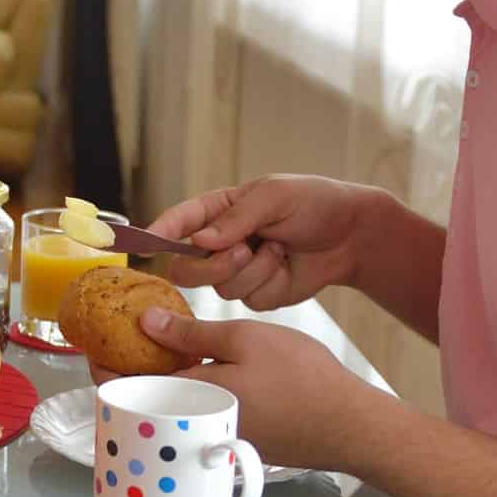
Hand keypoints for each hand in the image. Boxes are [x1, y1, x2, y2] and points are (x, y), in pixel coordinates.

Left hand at [98, 309, 390, 472]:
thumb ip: (190, 333)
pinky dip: (185, 393)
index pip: (128, 385)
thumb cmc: (303, 378)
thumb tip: (145, 321)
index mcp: (191, 397)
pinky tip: (194, 369)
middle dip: (129, 372)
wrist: (350, 425)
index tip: (91, 343)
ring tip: (154, 350)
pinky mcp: (233, 441)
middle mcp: (195, 426)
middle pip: (145, 399)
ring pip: (171, 407)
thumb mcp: (243, 338)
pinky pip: (195, 415)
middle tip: (121, 341)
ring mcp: (214, 438)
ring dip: (158, 382)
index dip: (103, 364)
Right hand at [145, 175, 371, 310]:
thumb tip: (200, 241)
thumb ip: (235, 218)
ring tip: (278, 248)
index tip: (146, 241)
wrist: (351, 236)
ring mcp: (237, 272)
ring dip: (252, 269)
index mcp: (218, 211)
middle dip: (212, 266)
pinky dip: (269, 282)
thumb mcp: (274, 197)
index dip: (159, 232)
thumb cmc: (314, 203)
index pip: (179, 222)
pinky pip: (248, 299)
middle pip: (186, 270)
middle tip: (242, 250)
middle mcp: (220, 243)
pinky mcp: (257, 294)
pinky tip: (286, 266)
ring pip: (219, 287)